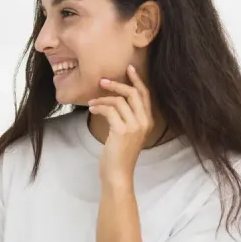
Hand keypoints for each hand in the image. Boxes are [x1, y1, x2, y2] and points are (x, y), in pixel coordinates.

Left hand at [88, 65, 153, 185]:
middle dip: (117, 84)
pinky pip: (109, 110)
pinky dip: (98, 106)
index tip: (129, 68)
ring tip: (92, 103)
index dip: (137, 80)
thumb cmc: (119, 154)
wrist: (118, 174)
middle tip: (101, 81)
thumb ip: (126, 118)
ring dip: (102, 99)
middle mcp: (145, 122)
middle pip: (133, 93)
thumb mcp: (126, 133)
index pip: (145, 95)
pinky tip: (92, 109)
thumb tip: (114, 99)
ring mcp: (135, 127)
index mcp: (148, 121)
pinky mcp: (122, 131)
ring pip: (119, 101)